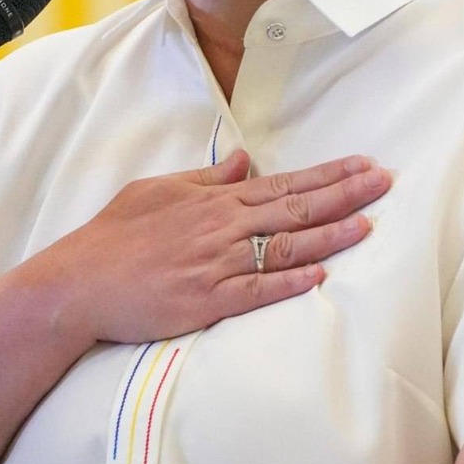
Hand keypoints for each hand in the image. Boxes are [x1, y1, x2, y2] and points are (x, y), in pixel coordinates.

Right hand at [42, 149, 391, 345]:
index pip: (283, 183)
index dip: (328, 174)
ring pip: (284, 247)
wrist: (78, 283)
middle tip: (385, 182)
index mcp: (213, 202)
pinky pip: (256, 292)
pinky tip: (321, 276)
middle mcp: (221, 229)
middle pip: (295, 209)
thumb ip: (207, 178)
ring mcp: (215, 266)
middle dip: (345, 194)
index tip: (364, 163)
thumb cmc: (113, 236)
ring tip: (368, 224)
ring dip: (330, 236)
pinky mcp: (205, 302)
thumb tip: (245, 161)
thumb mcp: (157, 191)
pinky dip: (289, 283)